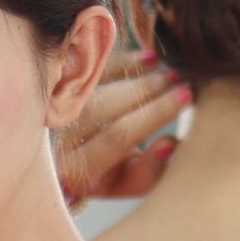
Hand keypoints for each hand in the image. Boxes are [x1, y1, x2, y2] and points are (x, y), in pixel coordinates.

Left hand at [54, 48, 190, 210]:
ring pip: (94, 84)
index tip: (186, 97)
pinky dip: (121, 60)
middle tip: (181, 79)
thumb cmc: (113, 176)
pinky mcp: (55, 88)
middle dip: (146, 91)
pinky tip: (151, 58)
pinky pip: (90, 68)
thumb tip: (170, 143)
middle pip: (103, 108)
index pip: (116, 137)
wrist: (75, 163)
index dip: (154, 114)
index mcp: (75, 170)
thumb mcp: (133, 182)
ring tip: (170, 72)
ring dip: (136, 74)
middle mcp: (58, 139)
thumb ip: (151, 169)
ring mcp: (53, 111)